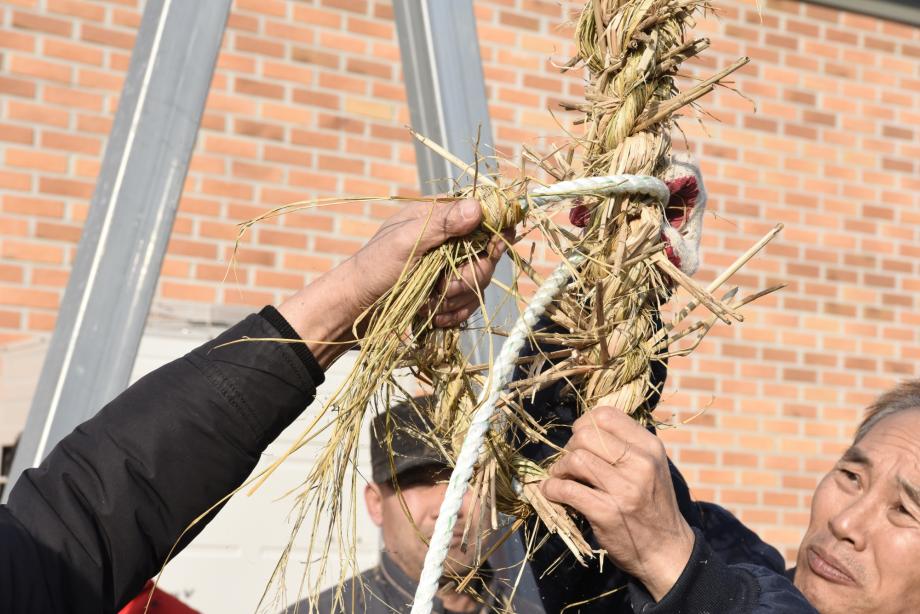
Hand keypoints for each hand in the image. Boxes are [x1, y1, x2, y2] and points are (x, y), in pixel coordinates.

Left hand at [278, 198, 504, 366]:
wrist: (356, 308)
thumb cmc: (373, 267)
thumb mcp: (405, 241)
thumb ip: (441, 224)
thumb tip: (477, 208)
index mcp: (440, 217)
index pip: (484, 216)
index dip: (495, 233)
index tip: (491, 250)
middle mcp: (448, 240)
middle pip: (488, 255)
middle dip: (470, 276)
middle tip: (443, 287)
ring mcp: (449, 269)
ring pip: (480, 283)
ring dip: (457, 298)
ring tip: (429, 303)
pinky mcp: (447, 294)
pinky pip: (469, 304)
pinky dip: (453, 313)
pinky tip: (432, 316)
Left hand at [541, 406, 694, 601]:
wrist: (667, 550)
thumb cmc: (652, 504)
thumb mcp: (650, 466)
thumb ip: (625, 445)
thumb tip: (581, 427)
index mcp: (650, 447)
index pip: (606, 415)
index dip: (584, 423)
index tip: (580, 440)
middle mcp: (640, 464)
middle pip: (585, 434)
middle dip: (569, 446)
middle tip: (570, 462)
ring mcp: (624, 489)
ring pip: (575, 459)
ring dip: (559, 468)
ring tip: (562, 478)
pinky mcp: (607, 512)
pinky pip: (567, 489)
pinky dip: (552, 489)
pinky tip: (553, 492)